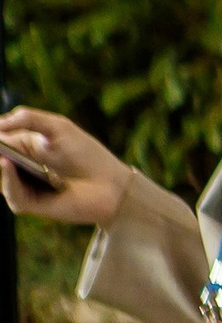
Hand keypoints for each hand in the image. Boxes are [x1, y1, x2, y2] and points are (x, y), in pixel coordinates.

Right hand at [0, 107, 133, 226]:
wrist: (110, 184)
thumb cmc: (86, 153)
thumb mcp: (58, 127)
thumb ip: (28, 119)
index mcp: (22, 146)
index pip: (0, 139)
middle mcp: (17, 166)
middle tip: (0, 147)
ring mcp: (21, 185)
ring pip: (0, 176)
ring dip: (0, 164)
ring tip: (3, 154)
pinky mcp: (29, 203)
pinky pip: (12, 193)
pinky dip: (8, 180)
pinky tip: (9, 165)